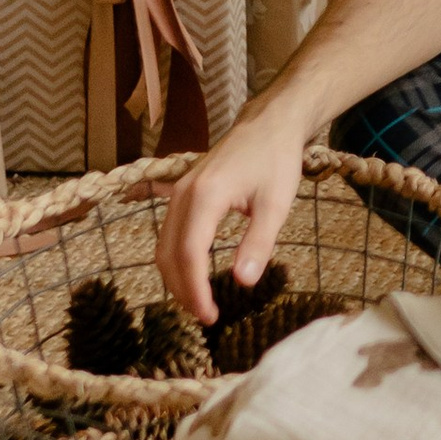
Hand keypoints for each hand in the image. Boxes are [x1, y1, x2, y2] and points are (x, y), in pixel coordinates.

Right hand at [156, 104, 311, 326]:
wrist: (268, 123)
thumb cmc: (276, 161)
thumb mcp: (276, 204)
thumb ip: (258, 243)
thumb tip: (243, 282)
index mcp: (205, 197)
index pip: (190, 254)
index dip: (196, 290)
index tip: (211, 316)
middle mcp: (183, 194)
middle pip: (169, 254)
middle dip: (183, 290)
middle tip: (207, 316)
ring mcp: (179, 192)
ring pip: (164, 245)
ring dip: (176, 277)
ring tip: (200, 302)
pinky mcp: (182, 192)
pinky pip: (169, 233)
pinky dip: (176, 259)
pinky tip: (194, 274)